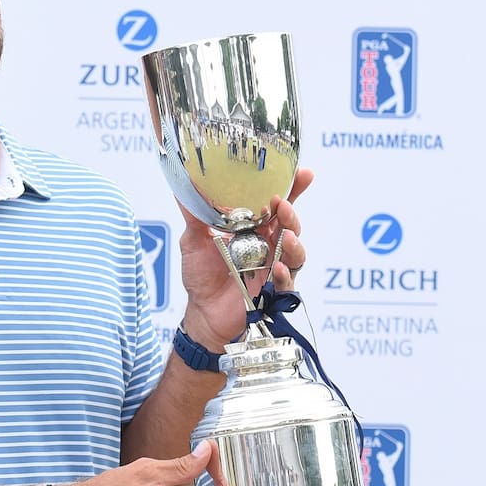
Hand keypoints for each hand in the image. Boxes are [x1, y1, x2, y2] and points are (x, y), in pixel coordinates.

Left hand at [178, 168, 313, 349]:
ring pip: (295, 251)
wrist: (201, 311)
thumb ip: (194, 215)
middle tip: (283, 205)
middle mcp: (268, 244)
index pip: (276, 205)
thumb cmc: (201, 274)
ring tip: (286, 236)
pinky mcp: (273, 290)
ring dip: (294, 242)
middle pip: (290, 224)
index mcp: (254, 228)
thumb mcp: (194, 240)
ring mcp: (273, 267)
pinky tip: (278, 268)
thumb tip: (182, 187)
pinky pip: (287, 282)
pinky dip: (285, 274)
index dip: (292, 189)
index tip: (304, 174)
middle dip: (292, 213)